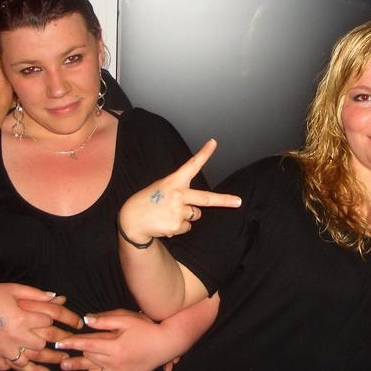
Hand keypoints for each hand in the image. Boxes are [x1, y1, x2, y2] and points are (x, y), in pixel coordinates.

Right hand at [0, 283, 82, 370]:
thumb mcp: (14, 289)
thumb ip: (36, 295)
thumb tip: (59, 299)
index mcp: (21, 316)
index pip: (51, 320)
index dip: (68, 320)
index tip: (78, 323)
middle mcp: (15, 335)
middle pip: (44, 344)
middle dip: (61, 344)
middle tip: (74, 345)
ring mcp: (4, 349)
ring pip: (31, 360)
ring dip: (49, 362)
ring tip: (63, 362)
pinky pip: (13, 368)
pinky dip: (27, 370)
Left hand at [56, 309, 183, 370]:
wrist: (166, 343)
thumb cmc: (146, 327)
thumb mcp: (126, 318)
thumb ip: (105, 320)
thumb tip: (85, 320)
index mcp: (113, 346)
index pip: (87, 344)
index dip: (71, 343)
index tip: (59, 343)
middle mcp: (115, 363)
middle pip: (89, 362)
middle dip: (74, 361)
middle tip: (61, 363)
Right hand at [117, 139, 240, 244]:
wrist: (131, 220)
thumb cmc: (148, 201)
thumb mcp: (161, 188)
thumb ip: (180, 192)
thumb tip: (197, 208)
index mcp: (173, 181)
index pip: (191, 165)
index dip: (204, 154)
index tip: (214, 142)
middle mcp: (178, 195)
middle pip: (207, 198)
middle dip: (225, 200)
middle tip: (238, 201)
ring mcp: (178, 211)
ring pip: (195, 215)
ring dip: (186, 216)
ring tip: (168, 213)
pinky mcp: (176, 226)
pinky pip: (187, 228)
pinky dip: (179, 227)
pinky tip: (165, 222)